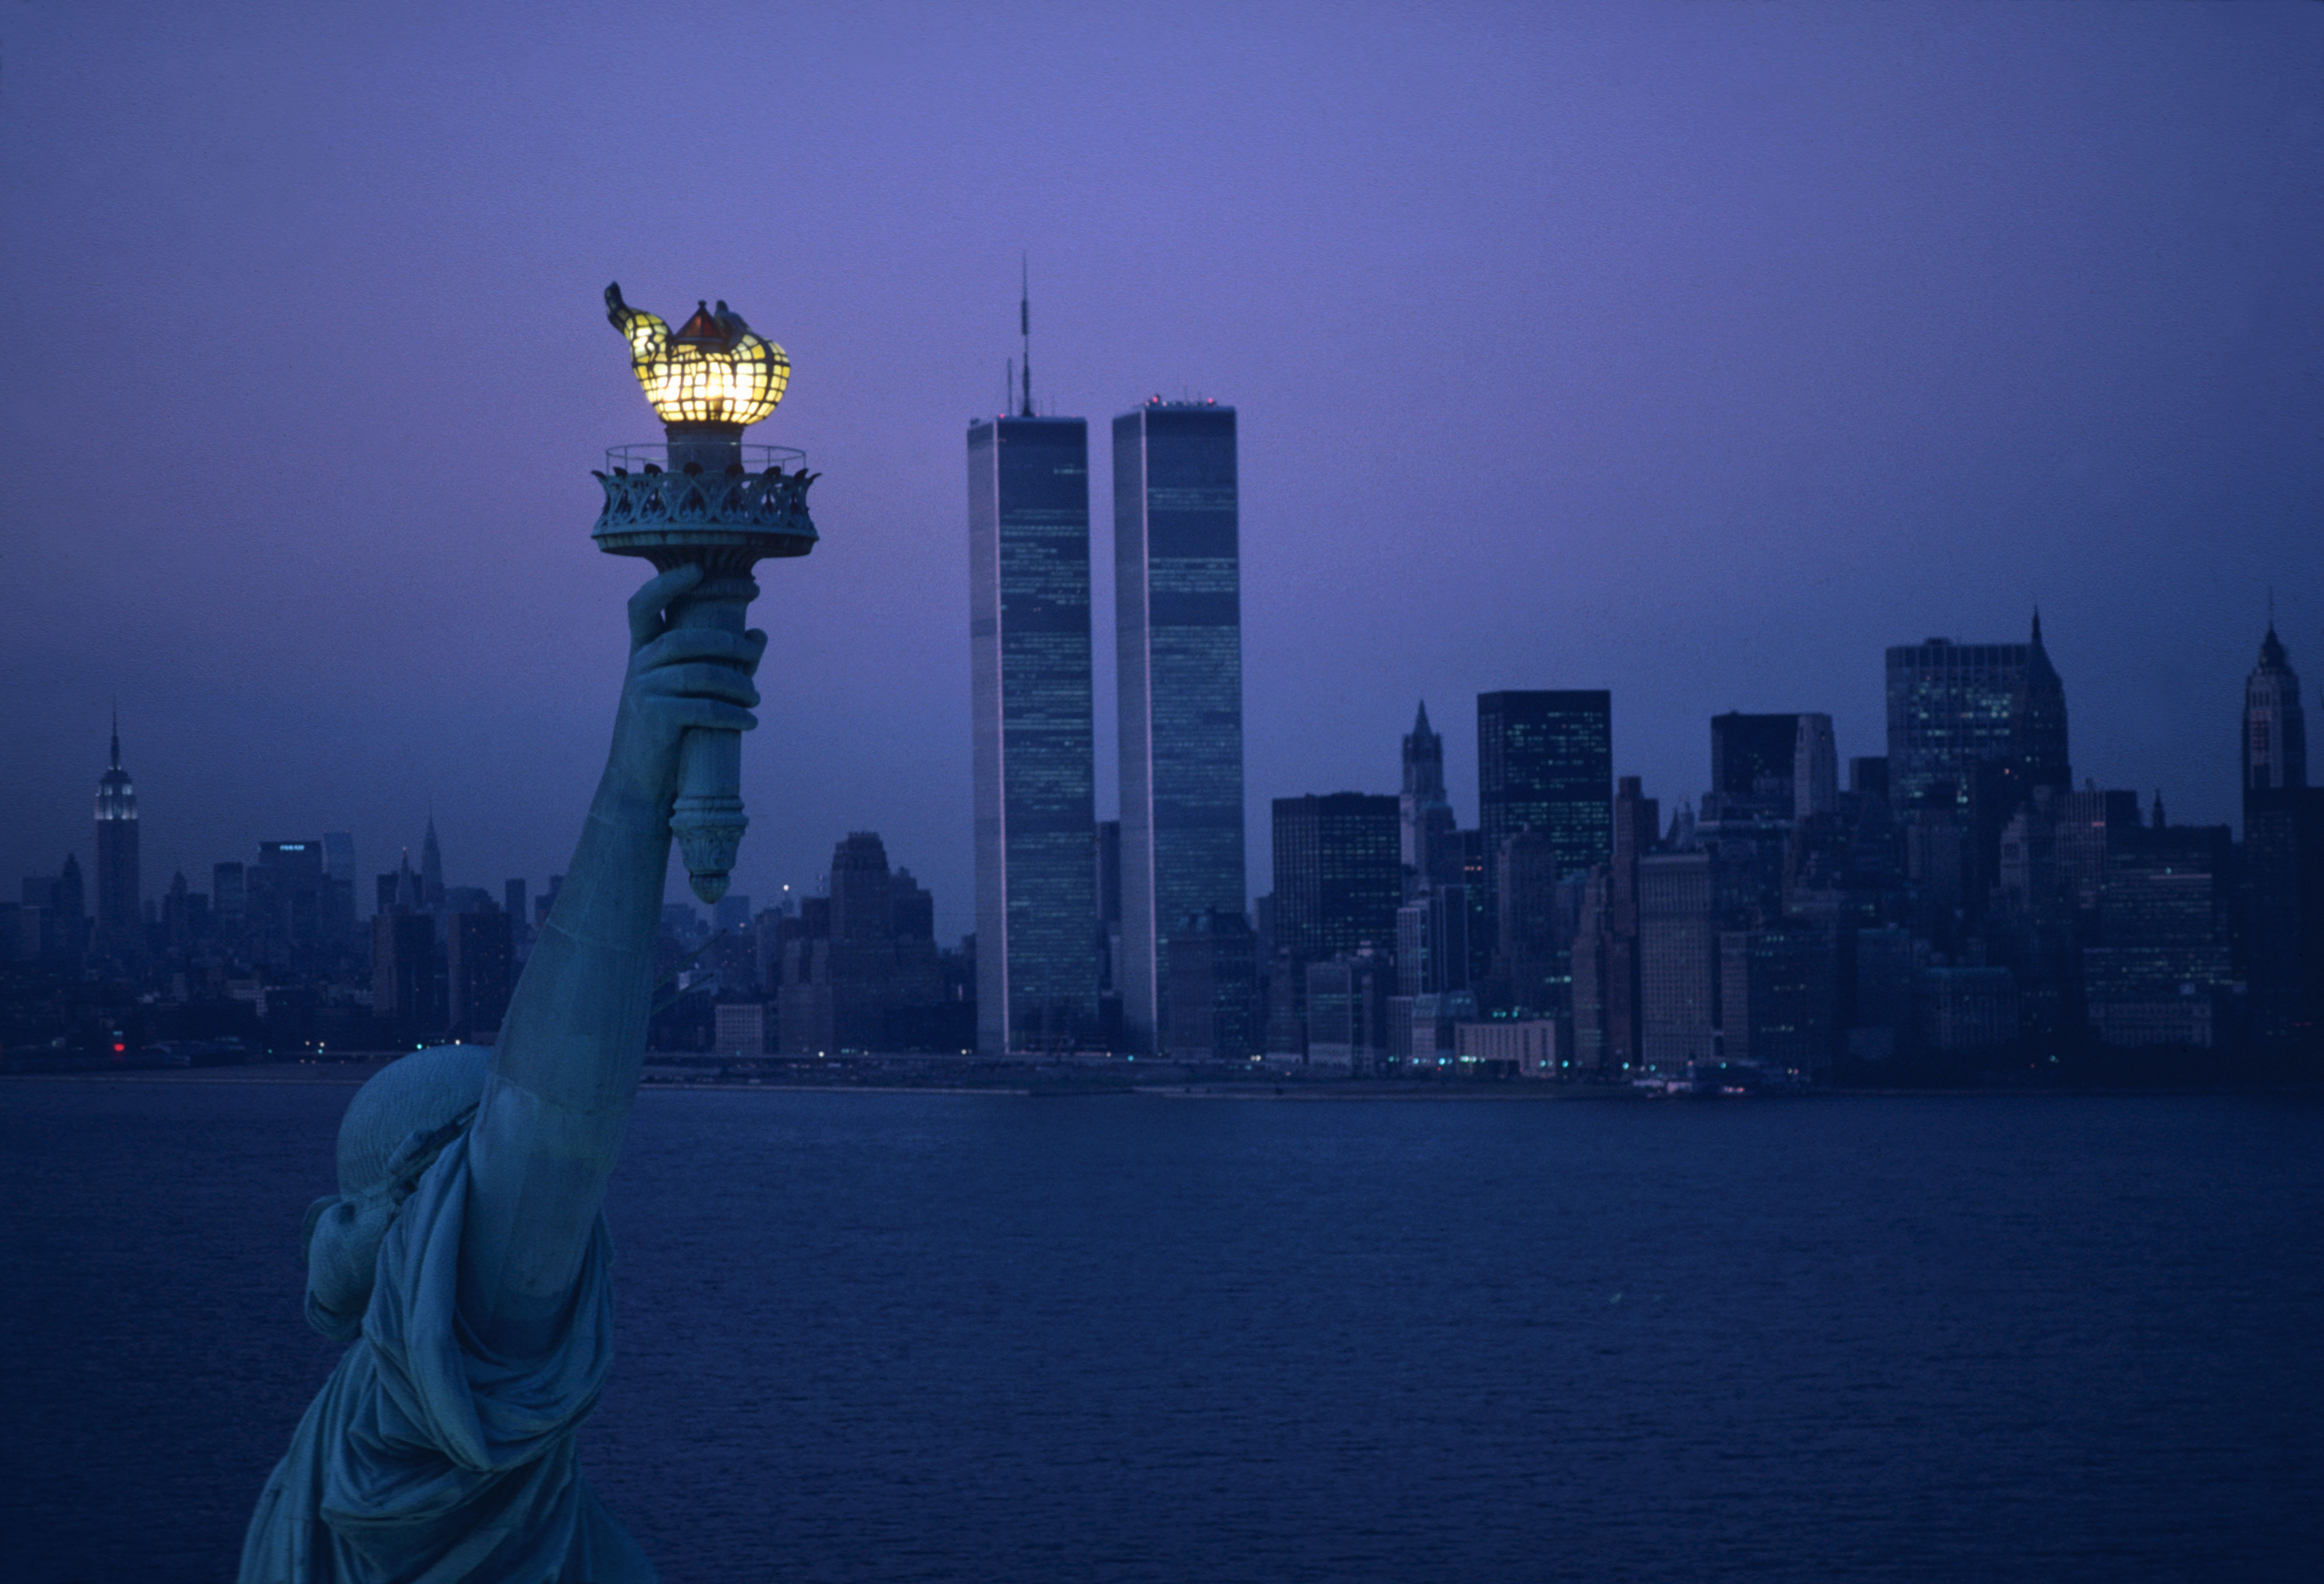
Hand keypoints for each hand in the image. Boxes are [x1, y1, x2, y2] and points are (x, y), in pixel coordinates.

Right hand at [602, 565, 767, 814]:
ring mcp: (644, 690)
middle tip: (753, 654)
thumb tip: (759, 634)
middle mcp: (639, 665)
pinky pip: (704, 707)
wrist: (640, 783)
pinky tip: (750, 723)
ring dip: (738, 685)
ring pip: (702, 674)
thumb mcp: (690, 693)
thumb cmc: (670, 733)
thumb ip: (723, 662)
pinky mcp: (655, 717)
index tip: (698, 568)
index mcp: (643, 652)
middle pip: (687, 638)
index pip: (643, 606)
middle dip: (728, 643)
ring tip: (756, 699)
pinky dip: (733, 715)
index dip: (667, 583)